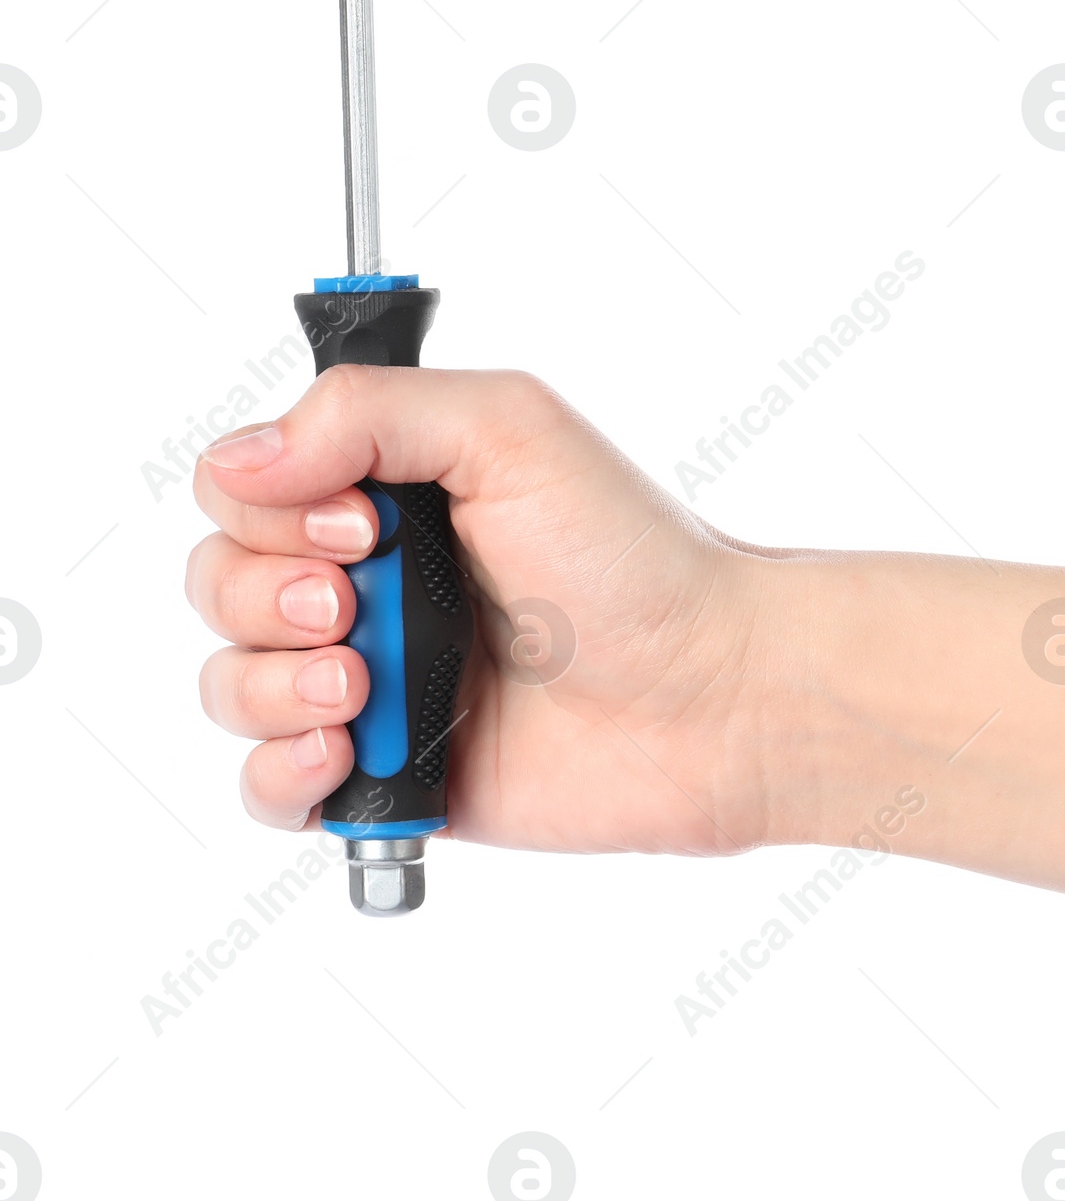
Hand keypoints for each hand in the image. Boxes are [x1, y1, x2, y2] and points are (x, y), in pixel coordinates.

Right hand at [187, 367, 771, 854]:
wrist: (711, 695)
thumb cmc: (634, 558)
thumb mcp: (510, 431)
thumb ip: (369, 413)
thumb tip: (239, 458)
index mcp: (391, 489)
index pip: (244, 485)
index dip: (273, 507)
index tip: (363, 524)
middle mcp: (372, 580)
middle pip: (219, 584)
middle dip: (269, 598)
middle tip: (358, 606)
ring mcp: (376, 680)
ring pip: (230, 684)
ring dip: (273, 686)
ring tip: (365, 686)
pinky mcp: (387, 773)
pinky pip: (267, 787)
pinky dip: (280, 773)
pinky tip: (344, 755)